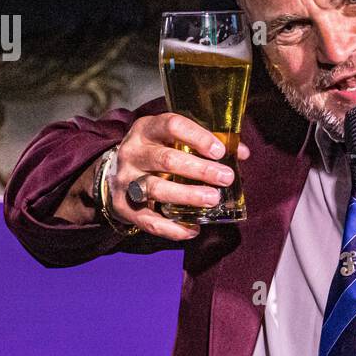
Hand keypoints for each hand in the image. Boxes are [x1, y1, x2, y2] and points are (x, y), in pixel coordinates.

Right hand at [108, 112, 249, 239]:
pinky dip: (172, 228)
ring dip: (188, 195)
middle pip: (166, 159)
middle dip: (200, 170)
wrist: (113, 175)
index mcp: (147, 129)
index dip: (197, 137)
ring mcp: (126, 180)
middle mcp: (133, 152)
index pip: (172, 126)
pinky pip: (149, 220)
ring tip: (213, 199)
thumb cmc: (155, 153)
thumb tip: (242, 153)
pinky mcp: (124, 206)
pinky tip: (193, 229)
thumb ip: (206, 143)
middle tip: (226, 178)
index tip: (220, 151)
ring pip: (156, 188)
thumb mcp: (172, 140)